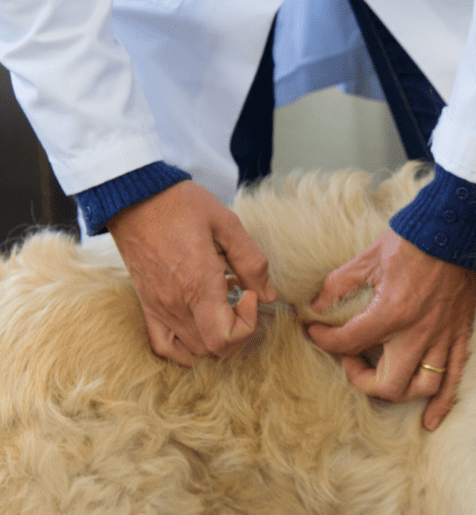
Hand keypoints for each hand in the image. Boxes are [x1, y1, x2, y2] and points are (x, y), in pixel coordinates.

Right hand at [107, 180, 275, 365]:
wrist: (134, 198)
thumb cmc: (181, 206)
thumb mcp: (227, 224)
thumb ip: (251, 262)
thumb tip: (267, 295)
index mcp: (198, 284)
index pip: (225, 338)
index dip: (248, 324)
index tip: (249, 294)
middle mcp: (176, 304)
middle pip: (214, 349)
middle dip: (238, 330)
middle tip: (240, 297)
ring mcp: (158, 309)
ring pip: (194, 350)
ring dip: (216, 335)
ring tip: (222, 304)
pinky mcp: (147, 306)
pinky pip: (164, 347)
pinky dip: (185, 350)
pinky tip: (201, 330)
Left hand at [307, 228, 475, 430]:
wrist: (454, 229)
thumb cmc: (412, 241)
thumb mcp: (368, 258)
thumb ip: (339, 285)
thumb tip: (316, 305)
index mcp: (392, 312)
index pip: (349, 342)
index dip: (324, 340)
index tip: (314, 331)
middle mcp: (418, 332)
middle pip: (388, 384)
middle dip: (362, 378)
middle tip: (350, 358)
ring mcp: (442, 337)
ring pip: (421, 387)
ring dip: (398, 391)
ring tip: (382, 377)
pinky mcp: (459, 335)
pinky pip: (453, 379)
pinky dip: (441, 404)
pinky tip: (429, 420)